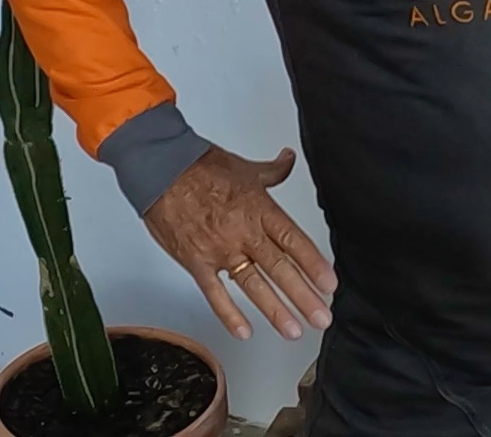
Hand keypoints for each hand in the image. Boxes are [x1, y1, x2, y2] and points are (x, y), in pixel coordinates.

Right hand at [142, 145, 337, 340]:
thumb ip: (273, 170)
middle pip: (280, 269)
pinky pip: (215, 293)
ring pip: (253, 285)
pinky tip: (244, 330)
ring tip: (293, 330)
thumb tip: (289, 159)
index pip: (294, 241)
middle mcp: (244, 232)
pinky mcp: (196, 261)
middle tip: (322, 317)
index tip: (329, 284)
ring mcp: (220, 249)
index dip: (314, 264)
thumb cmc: (200, 167)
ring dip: (275, 310)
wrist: (161, 169)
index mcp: (260, 209)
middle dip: (304, 296)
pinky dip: (229, 314)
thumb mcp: (245, 167)